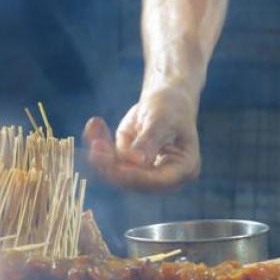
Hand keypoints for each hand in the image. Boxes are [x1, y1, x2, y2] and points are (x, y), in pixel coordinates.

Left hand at [82, 87, 200, 190]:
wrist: (165, 99)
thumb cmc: (171, 107)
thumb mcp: (162, 119)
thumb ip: (150, 140)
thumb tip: (138, 161)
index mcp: (184, 168)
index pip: (159, 180)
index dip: (136, 175)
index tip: (115, 165)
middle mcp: (165, 177)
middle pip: (133, 179)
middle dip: (111, 163)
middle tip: (96, 144)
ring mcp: (144, 172)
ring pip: (116, 171)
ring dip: (100, 152)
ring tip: (94, 126)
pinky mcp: (127, 164)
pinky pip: (109, 159)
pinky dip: (98, 142)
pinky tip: (94, 124)